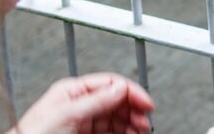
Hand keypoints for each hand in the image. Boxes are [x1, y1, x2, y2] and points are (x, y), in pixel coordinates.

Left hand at [10, 73, 154, 133]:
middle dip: (133, 109)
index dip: (131, 91)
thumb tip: (120, 87)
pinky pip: (110, 130)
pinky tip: (130, 133)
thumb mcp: (68, 113)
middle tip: (145, 120)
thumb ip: (96, 100)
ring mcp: (82, 121)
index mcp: (73, 91)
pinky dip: (123, 131)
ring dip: (130, 122)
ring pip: (115, 117)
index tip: (146, 103)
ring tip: (140, 129)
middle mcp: (79, 104)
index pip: (110, 84)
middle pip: (116, 101)